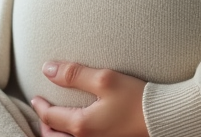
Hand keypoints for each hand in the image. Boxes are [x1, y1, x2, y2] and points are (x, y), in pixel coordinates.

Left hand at [30, 61, 148, 136]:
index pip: (50, 117)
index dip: (40, 106)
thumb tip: (47, 69)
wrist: (164, 119)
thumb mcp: (105, 79)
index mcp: (82, 125)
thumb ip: (74, 74)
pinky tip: (75, 131)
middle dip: (44, 127)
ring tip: (54, 125)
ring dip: (55, 136)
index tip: (36, 98)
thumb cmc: (137, 98)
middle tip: (42, 113)